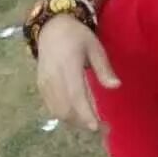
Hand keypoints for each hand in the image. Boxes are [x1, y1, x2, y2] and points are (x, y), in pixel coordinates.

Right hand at [35, 15, 118, 130]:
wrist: (51, 29)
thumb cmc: (78, 37)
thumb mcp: (95, 48)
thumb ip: (104, 68)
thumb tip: (116, 87)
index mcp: (68, 66)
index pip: (76, 96)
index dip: (86, 114)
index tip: (97, 126)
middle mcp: (53, 77)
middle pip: (65, 109)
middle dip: (83, 123)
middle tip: (104, 128)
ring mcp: (44, 83)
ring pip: (57, 111)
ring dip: (75, 122)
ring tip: (94, 124)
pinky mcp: (41, 86)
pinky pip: (52, 106)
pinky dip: (65, 115)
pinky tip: (80, 116)